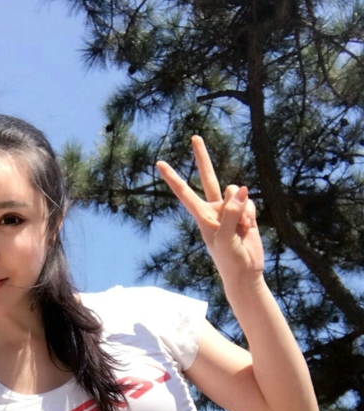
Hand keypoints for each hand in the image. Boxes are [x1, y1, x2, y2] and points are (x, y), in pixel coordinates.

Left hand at [157, 136, 263, 288]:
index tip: (159, 163)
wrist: (245, 272)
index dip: (173, 178)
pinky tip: (249, 229)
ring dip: (242, 211)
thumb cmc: (229, 260)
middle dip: (202, 157)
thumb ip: (232, 214)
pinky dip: (251, 214)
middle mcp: (214, 209)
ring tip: (240, 231)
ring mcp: (230, 209)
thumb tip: (240, 188)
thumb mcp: (225, 239)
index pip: (185, 193)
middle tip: (194, 137)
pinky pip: (249, 202)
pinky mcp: (245, 212)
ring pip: (235, 193)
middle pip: (208, 177)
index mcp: (202, 216)